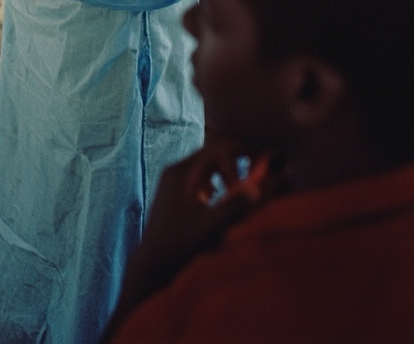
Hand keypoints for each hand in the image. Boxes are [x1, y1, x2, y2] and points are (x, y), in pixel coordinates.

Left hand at [104, 139, 273, 340]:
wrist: (152, 264)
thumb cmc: (178, 247)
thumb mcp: (208, 229)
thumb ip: (232, 209)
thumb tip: (257, 189)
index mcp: (182, 173)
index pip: (218, 148)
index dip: (242, 157)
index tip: (252, 181)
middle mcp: (178, 171)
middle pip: (214, 151)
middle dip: (239, 159)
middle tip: (261, 171)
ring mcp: (177, 181)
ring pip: (210, 163)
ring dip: (230, 170)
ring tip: (245, 187)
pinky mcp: (180, 193)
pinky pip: (205, 176)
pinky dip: (221, 180)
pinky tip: (225, 197)